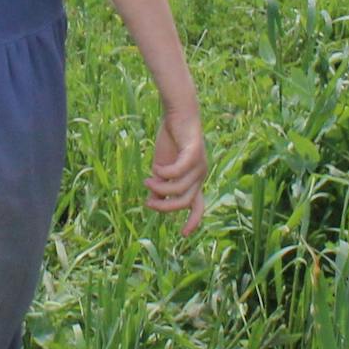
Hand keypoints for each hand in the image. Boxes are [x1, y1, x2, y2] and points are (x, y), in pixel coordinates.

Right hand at [146, 101, 205, 233]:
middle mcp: (201, 175)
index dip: (193, 221)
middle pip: (183, 202)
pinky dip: (164, 172)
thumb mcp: (161, 167)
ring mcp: (200, 165)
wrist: (178, 114)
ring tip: (147, 179)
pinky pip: (178, 171)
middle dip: (164, 207)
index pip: (198, 206)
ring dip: (160, 188)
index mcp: (195, 180)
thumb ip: (160, 185)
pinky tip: (155, 167)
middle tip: (147, 202)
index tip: (184, 235)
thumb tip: (154, 202)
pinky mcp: (195, 153)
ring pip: (179, 189)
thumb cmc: (171, 140)